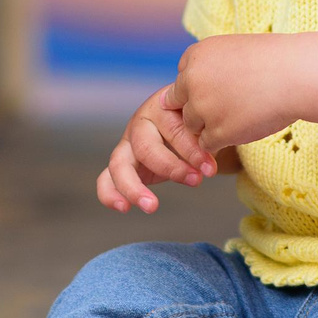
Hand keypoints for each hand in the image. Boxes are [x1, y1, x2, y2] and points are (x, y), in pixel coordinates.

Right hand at [97, 85, 218, 213]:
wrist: (191, 125)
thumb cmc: (200, 124)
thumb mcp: (206, 127)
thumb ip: (207, 136)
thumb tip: (211, 153)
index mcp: (162, 108)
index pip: (173, 129)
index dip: (192, 150)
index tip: (210, 168)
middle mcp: (140, 124)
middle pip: (146, 147)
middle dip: (171, 168)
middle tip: (196, 181)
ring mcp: (127, 145)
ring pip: (119, 164)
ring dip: (134, 188)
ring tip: (152, 206)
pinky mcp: (122, 165)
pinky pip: (106, 179)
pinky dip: (109, 194)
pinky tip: (123, 208)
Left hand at [173, 34, 301, 155]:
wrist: (298, 75)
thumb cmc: (274, 61)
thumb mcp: (233, 50)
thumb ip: (209, 67)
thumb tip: (187, 92)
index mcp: (196, 56)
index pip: (183, 81)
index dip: (205, 88)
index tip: (228, 87)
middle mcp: (192, 80)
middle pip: (184, 105)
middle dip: (204, 109)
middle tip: (234, 104)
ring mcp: (203, 108)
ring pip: (193, 126)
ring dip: (213, 126)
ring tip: (242, 114)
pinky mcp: (217, 132)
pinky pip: (207, 144)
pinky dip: (223, 141)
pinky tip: (244, 127)